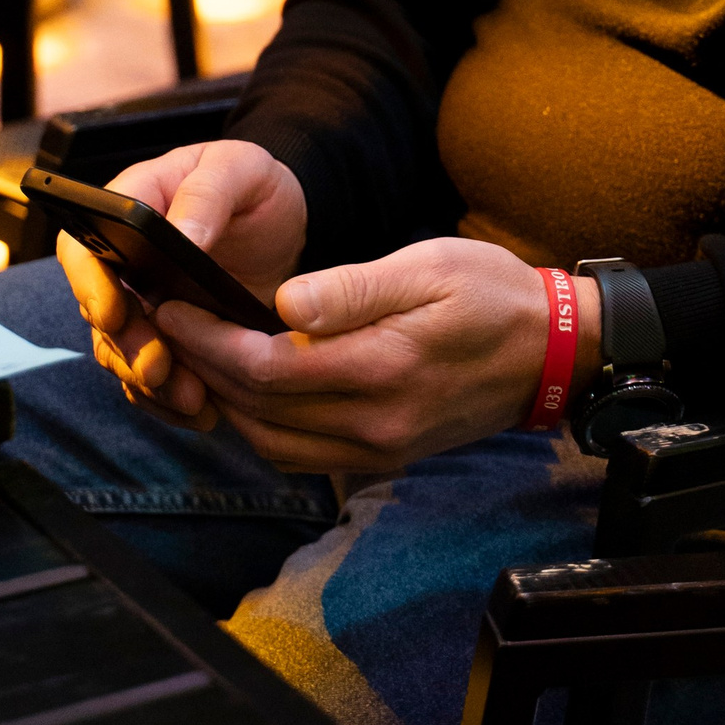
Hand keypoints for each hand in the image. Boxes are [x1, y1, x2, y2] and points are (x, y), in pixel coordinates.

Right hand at [57, 139, 306, 429]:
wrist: (283, 227)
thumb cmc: (253, 187)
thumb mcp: (241, 169)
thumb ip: (208, 192)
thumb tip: (182, 234)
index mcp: (127, 211)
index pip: (82, 249)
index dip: (90, 284)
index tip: (115, 313)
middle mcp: (122, 265)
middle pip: (99, 314)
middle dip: (126, 348)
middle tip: (160, 369)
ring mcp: (142, 307)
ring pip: (122, 355)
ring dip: (148, 383)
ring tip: (192, 398)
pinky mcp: (167, 342)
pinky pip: (151, 381)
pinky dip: (169, 402)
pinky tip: (202, 413)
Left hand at [154, 239, 604, 474]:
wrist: (553, 352)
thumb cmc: (493, 295)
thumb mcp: (429, 267)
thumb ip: (352, 290)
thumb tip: (282, 305)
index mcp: (383, 369)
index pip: (268, 369)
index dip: (210, 341)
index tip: (175, 305)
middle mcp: (376, 424)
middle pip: (260, 411)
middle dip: (206, 368)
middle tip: (172, 323)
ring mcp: (379, 449)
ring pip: (274, 443)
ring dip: (229, 403)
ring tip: (203, 352)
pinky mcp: (384, 457)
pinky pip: (303, 454)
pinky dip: (264, 426)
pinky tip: (253, 388)